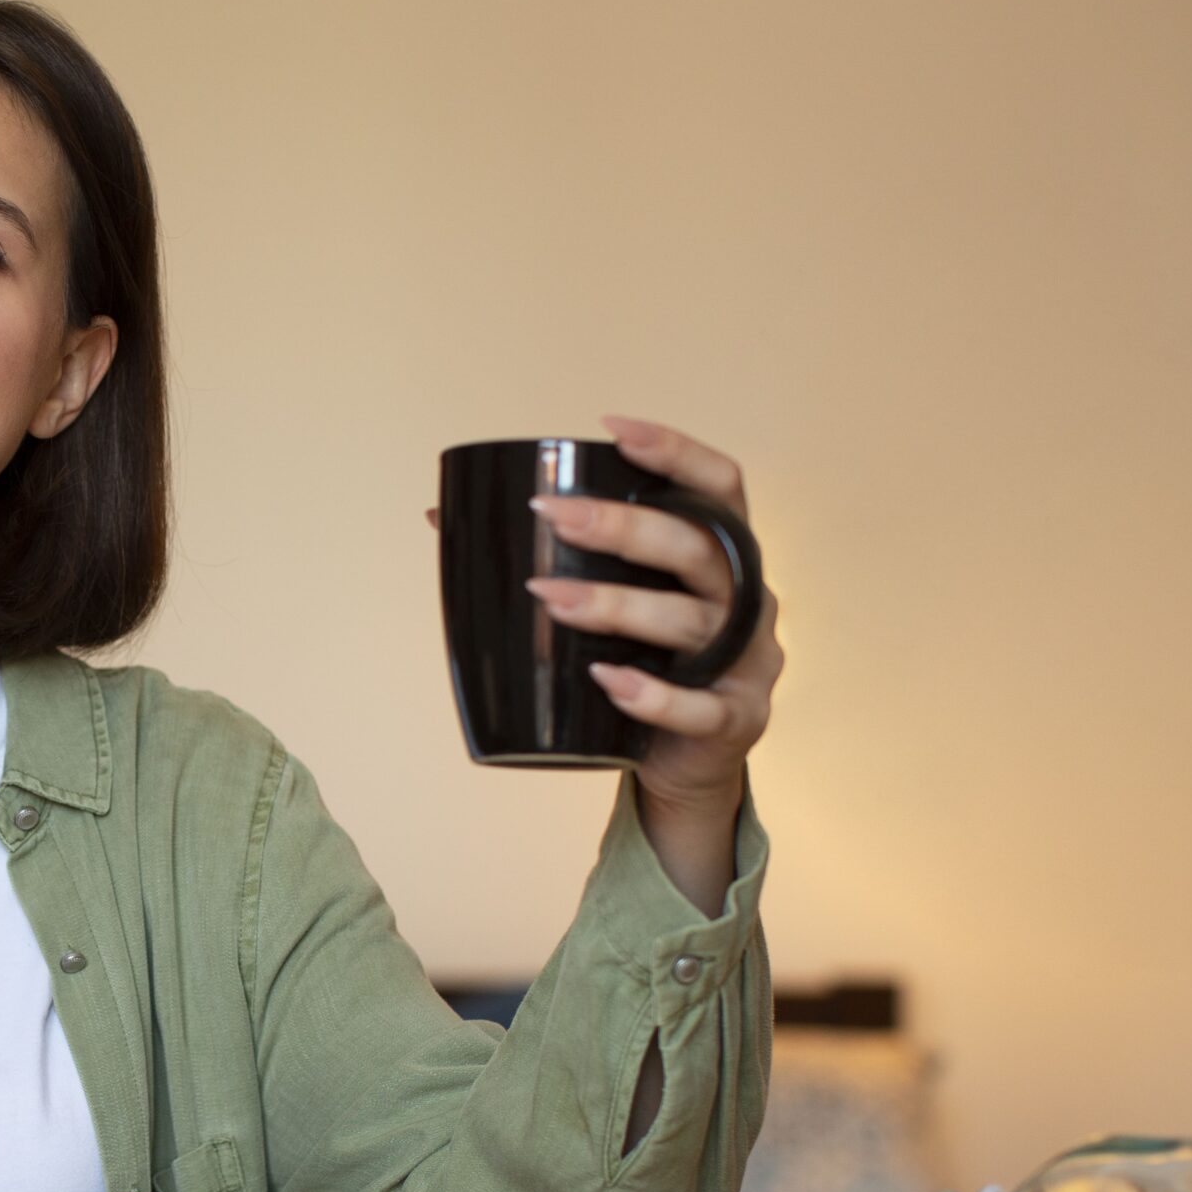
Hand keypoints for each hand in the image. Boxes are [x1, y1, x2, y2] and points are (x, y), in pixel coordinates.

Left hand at [518, 417, 782, 819]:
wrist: (680, 762)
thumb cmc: (641, 664)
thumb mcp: (611, 608)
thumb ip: (557, 560)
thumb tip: (442, 520)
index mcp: (722, 557)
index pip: (720, 485)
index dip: (676, 451)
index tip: (611, 429)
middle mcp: (748, 599)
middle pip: (699, 546)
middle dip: (623, 527)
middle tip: (553, 516)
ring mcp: (749, 662)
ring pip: (691, 621)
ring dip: (618, 605)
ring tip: (551, 597)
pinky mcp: (737, 720)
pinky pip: (700, 707)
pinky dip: (652, 694)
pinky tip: (606, 679)